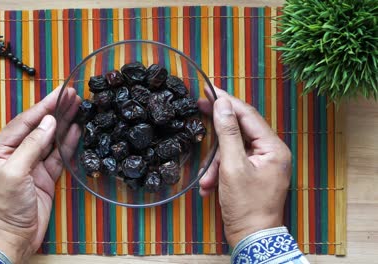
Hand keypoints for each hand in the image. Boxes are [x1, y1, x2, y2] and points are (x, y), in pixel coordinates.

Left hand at [0, 87, 80, 262]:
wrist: (12, 237)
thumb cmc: (4, 207)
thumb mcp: (14, 173)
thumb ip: (31, 146)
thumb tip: (48, 123)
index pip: (24, 122)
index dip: (43, 106)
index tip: (59, 92)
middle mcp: (15, 153)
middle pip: (38, 126)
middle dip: (55, 110)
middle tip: (72, 94)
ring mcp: (31, 165)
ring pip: (50, 139)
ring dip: (63, 123)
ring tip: (77, 106)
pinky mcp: (44, 176)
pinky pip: (58, 155)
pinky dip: (68, 143)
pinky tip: (76, 129)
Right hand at [198, 86, 291, 247]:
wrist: (252, 237)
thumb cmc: (247, 205)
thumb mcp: (233, 166)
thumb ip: (227, 133)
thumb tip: (222, 105)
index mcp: (273, 147)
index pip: (248, 114)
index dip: (227, 100)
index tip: (209, 89)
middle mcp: (271, 152)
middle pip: (240, 129)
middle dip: (218, 131)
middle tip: (199, 107)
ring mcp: (262, 163)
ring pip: (233, 148)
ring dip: (215, 163)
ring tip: (207, 180)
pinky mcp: (252, 173)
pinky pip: (233, 162)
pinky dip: (219, 173)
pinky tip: (209, 187)